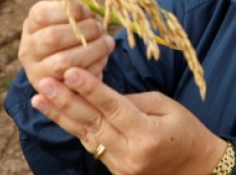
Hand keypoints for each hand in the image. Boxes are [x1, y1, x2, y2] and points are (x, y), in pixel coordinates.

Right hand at [18, 0, 114, 91]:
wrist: (68, 71)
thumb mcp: (67, 20)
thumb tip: (87, 13)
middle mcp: (28, 50)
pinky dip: (94, 67)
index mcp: (31, 26)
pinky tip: (102, 58)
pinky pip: (75, 80)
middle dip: (83, 30)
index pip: (41, 14)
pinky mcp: (53, 92)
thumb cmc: (71, 36)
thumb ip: (75, 13)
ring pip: (63, 61)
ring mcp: (38, 73)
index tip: (86, 12)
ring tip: (107, 42)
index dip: (68, 10)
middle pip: (53, 37)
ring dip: (92, 50)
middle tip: (100, 28)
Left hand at [32, 67, 225, 174]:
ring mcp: (120, 166)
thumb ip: (132, 101)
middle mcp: (130, 154)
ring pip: (85, 136)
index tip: (70, 72)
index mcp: (147, 135)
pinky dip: (75, 128)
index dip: (90, 89)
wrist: (196, 168)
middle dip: (66, 101)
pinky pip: (91, 145)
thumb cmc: (186, 130)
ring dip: (61, 115)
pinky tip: (58, 113)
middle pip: (92, 123)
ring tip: (39, 98)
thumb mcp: (166, 106)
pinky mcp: (114, 171)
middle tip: (43, 83)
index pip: (113, 108)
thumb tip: (101, 94)